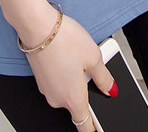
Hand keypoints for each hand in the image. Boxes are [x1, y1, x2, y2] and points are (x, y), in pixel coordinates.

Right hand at [24, 14, 115, 131]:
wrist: (37, 25)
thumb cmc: (63, 40)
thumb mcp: (94, 56)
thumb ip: (104, 78)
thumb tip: (110, 88)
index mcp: (73, 99)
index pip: (85, 127)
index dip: (95, 128)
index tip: (100, 126)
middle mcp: (57, 99)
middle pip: (76, 104)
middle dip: (85, 90)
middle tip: (91, 69)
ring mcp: (46, 89)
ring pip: (66, 90)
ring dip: (73, 79)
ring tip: (78, 56)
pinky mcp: (40, 78)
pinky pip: (56, 81)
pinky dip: (63, 72)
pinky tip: (67, 54)